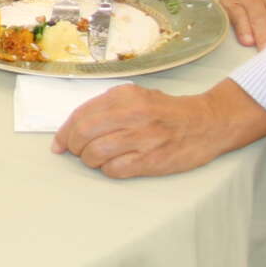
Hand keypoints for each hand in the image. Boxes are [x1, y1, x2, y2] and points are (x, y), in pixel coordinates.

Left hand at [52, 80, 265, 177]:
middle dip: (73, 147)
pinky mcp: (152, 160)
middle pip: (83, 134)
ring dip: (90, 160)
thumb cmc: (166, 112)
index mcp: (124, 95)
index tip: (59, 143)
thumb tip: (70, 129)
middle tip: (77, 152)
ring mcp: (143, 138)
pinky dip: (108, 171)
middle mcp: (132, 114)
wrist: (207, 123)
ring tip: (98, 158)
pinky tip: (116, 165)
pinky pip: (114, 170)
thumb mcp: (135, 97)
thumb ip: (104, 108)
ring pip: (95, 153)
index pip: (81, 114)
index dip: (64, 132)